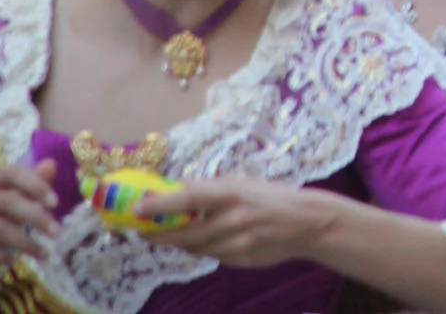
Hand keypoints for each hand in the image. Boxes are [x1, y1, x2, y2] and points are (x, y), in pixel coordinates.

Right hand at [0, 161, 56, 289]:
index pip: (12, 174)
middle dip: (36, 217)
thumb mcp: (13, 207)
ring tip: (43, 253)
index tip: (55, 204)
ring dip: (24, 242)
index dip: (35, 185)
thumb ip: (31, 187)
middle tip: (57, 233)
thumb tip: (51, 164)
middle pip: (7, 201)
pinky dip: (0, 256)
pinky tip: (13, 261)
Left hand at [156, 177, 342, 268]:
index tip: (136, 209)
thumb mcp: (242, 183)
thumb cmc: (271, 196)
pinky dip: (206, 249)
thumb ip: (210, 189)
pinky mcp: (241, 261)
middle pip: (185, 234)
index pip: (188, 199)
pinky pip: (213, 256)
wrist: (308, 222)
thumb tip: (171, 190)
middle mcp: (233, 219)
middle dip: (159, 234)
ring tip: (176, 234)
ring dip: (181, 242)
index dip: (160, 204)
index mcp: (233, 193)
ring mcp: (238, 244)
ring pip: (195, 248)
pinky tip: (212, 240)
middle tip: (144, 232)